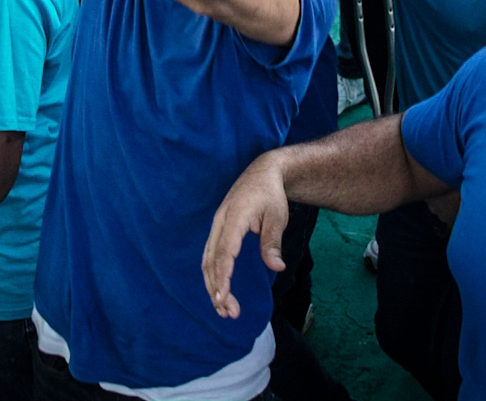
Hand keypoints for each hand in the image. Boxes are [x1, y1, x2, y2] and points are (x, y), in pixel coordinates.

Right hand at [201, 152, 290, 319]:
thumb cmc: (271, 195)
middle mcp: (220, 223)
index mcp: (234, 217)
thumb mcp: (277, 217)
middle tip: (228, 313)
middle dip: (216, 289)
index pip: (224, 252)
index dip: (222, 277)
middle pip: (211, 260)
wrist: (262, 173)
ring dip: (212, 285)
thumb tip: (277, 267)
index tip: (223, 298)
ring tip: (223, 309)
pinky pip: (210, 255)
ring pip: (208, 260)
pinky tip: (218, 291)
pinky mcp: (218, 230)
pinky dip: (213, 275)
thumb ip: (273, 242)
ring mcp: (217, 226)